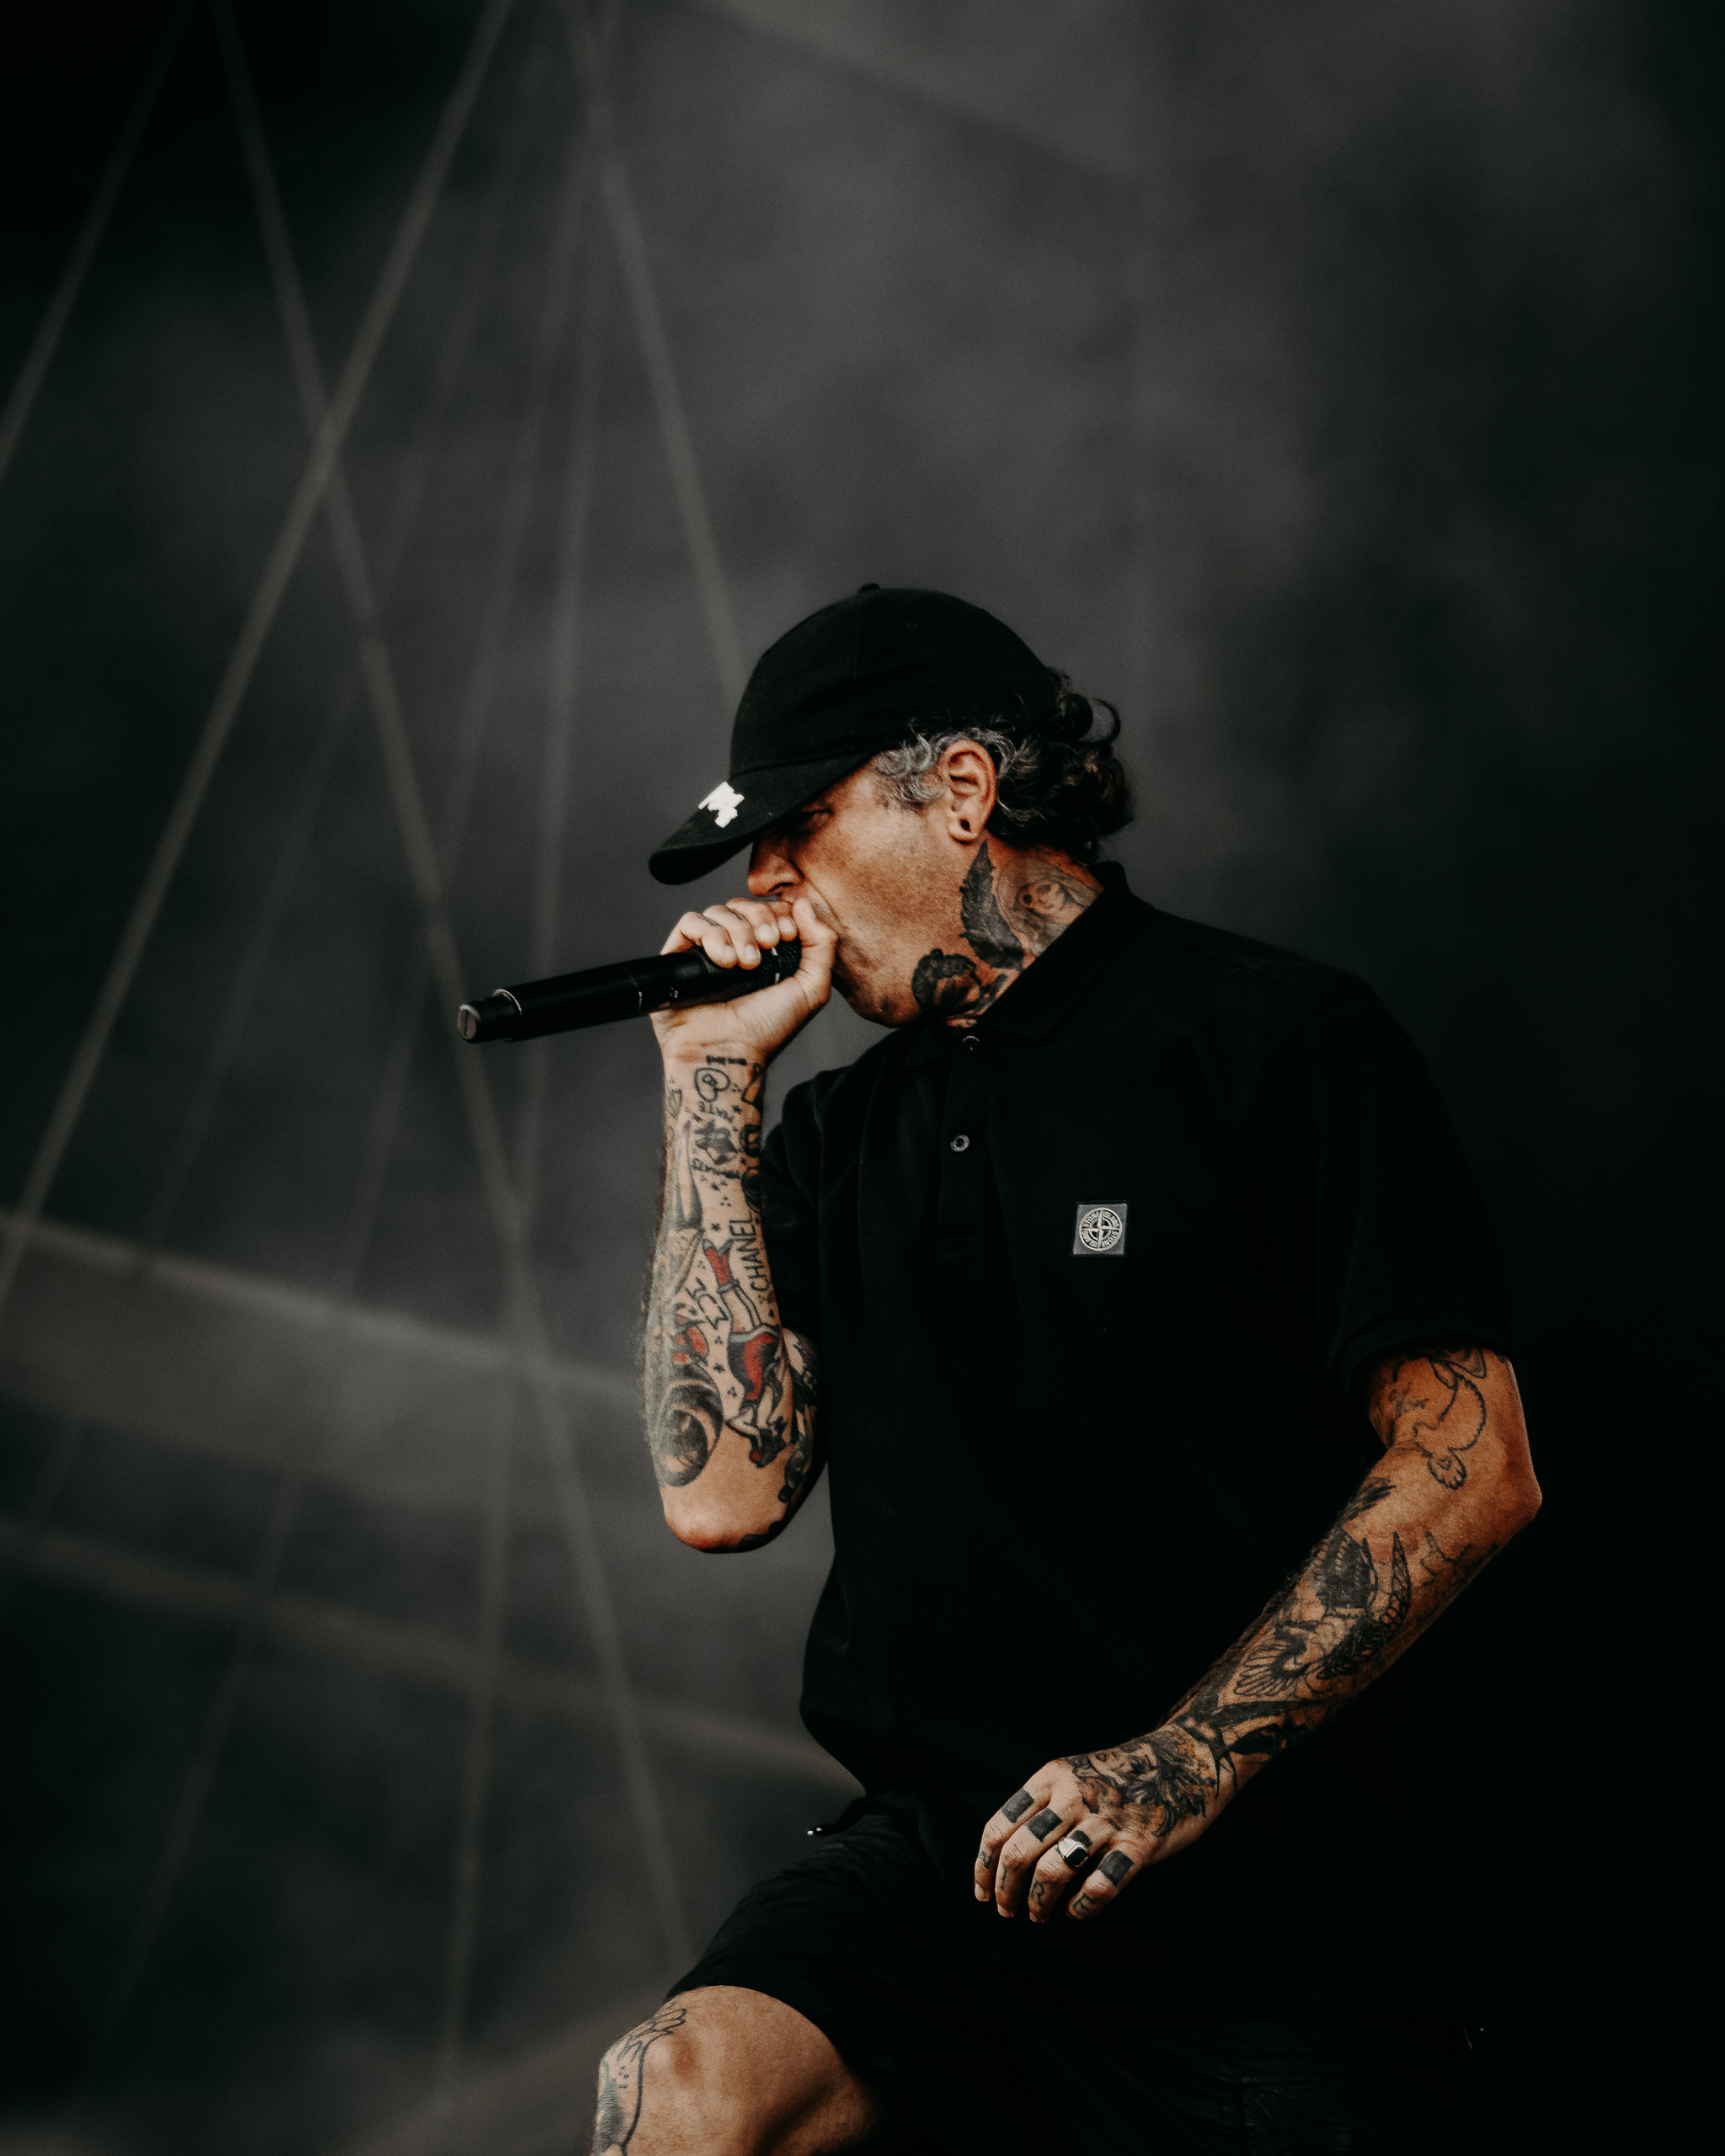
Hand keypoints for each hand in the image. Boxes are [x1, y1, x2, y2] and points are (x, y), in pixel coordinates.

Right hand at [650, 892, 834, 1067]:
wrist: (727, 1052)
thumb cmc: (765, 1030)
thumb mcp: (810, 990)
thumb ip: (822, 946)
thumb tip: (804, 904)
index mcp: (766, 953)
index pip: (771, 910)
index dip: (779, 913)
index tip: (786, 935)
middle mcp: (736, 948)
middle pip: (745, 906)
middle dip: (759, 920)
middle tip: (766, 946)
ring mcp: (707, 951)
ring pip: (719, 911)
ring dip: (736, 931)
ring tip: (743, 963)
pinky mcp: (679, 955)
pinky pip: (691, 923)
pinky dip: (710, 934)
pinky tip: (723, 960)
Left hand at [973, 1730, 1222, 1923]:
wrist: (1184, 1761)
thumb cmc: (1120, 1777)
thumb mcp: (1074, 1775)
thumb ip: (1043, 1807)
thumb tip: (1003, 1859)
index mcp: (1051, 1778)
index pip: (999, 1827)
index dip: (984, 1866)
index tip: (982, 1891)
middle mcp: (1073, 1796)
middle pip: (1019, 1852)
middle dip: (1005, 1890)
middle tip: (1006, 1911)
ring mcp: (1107, 1821)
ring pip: (1052, 1872)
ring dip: (1038, 1903)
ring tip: (1038, 1916)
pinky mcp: (1139, 1845)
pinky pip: (1099, 1887)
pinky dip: (1080, 1908)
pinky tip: (1074, 1913)